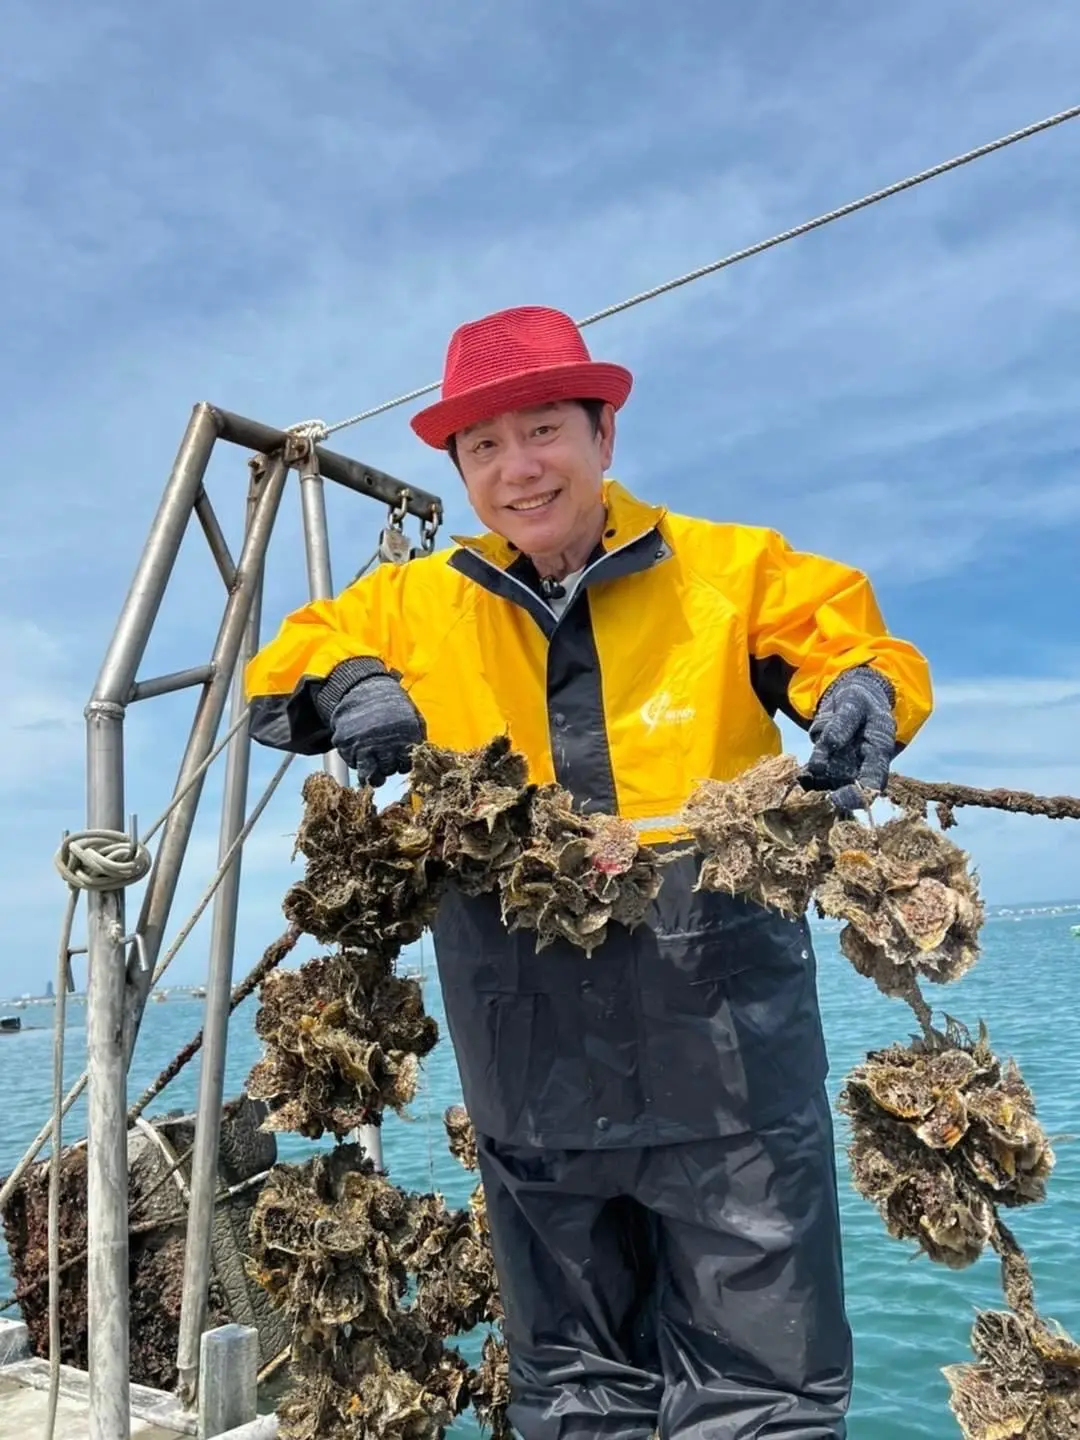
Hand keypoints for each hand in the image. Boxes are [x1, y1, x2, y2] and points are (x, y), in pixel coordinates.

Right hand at [328, 672, 425, 786]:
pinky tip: (360, 750)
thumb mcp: (412, 714)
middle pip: (388, 771)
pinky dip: (356, 760)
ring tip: (373, 767)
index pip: (405, 766)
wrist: (362, 686)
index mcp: (403, 736)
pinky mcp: (345, 744)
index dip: (403, 765)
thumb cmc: (391, 702)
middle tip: (385, 759)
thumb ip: (418, 736)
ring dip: (372, 773)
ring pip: (369, 774)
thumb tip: (423, 757)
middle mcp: (383, 743)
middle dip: (387, 767)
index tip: (399, 760)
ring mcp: (362, 745)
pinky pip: (352, 763)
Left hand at [801, 667, 895, 812]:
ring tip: (805, 778)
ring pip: (830, 783)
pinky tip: (801, 776)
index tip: (835, 799)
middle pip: (849, 788)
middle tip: (818, 792)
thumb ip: (843, 722)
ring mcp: (846, 766)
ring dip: (817, 784)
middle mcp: (864, 764)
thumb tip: (830, 743)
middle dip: (833, 793)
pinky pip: (817, 775)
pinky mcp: (829, 764)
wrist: (854, 697)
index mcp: (879, 750)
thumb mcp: (853, 703)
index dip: (857, 796)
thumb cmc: (859, 700)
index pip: (874, 783)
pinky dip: (808, 777)